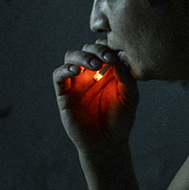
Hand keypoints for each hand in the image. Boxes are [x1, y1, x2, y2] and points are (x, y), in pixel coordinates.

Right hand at [54, 40, 137, 154]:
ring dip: (82, 56)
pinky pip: (59, 75)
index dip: (110, 45)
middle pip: (88, 48)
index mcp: (108, 70)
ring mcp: (77, 82)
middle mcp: (91, 73)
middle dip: (97, 49)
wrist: (107, 144)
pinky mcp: (64, 94)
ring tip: (94, 65)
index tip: (119, 54)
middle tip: (107, 58)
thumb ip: (126, 76)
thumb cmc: (121, 120)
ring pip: (71, 56)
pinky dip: (65, 69)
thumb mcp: (129, 96)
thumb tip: (118, 56)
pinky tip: (77, 71)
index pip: (104, 47)